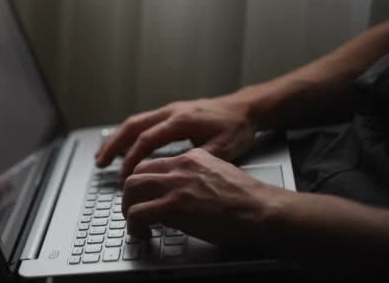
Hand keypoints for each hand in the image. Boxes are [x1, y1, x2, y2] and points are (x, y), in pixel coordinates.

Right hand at [95, 98, 256, 177]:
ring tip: (102, 156)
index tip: (125, 175)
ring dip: (116, 138)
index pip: (148, 139)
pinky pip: (142, 121)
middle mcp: (171, 111)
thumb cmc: (237, 127)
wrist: (245, 108)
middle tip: (100, 163)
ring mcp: (169, 110)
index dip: (133, 157)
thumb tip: (177, 174)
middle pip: (132, 126)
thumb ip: (198, 160)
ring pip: (134, 122)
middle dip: (113, 145)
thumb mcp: (224, 148)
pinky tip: (121, 146)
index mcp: (182, 120)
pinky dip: (127, 134)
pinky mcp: (170, 112)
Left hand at [122, 148, 284, 246]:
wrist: (261, 209)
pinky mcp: (173, 206)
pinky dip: (134, 225)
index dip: (144, 181)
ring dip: (128, 208)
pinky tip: (143, 233)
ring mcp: (175, 185)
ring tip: (135, 223)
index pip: (154, 163)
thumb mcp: (219, 173)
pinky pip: (138, 212)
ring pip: (131, 188)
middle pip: (137, 172)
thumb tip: (183, 193)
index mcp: (192, 157)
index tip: (143, 194)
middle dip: (130, 193)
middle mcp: (179, 166)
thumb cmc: (247, 198)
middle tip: (133, 208)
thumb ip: (198, 176)